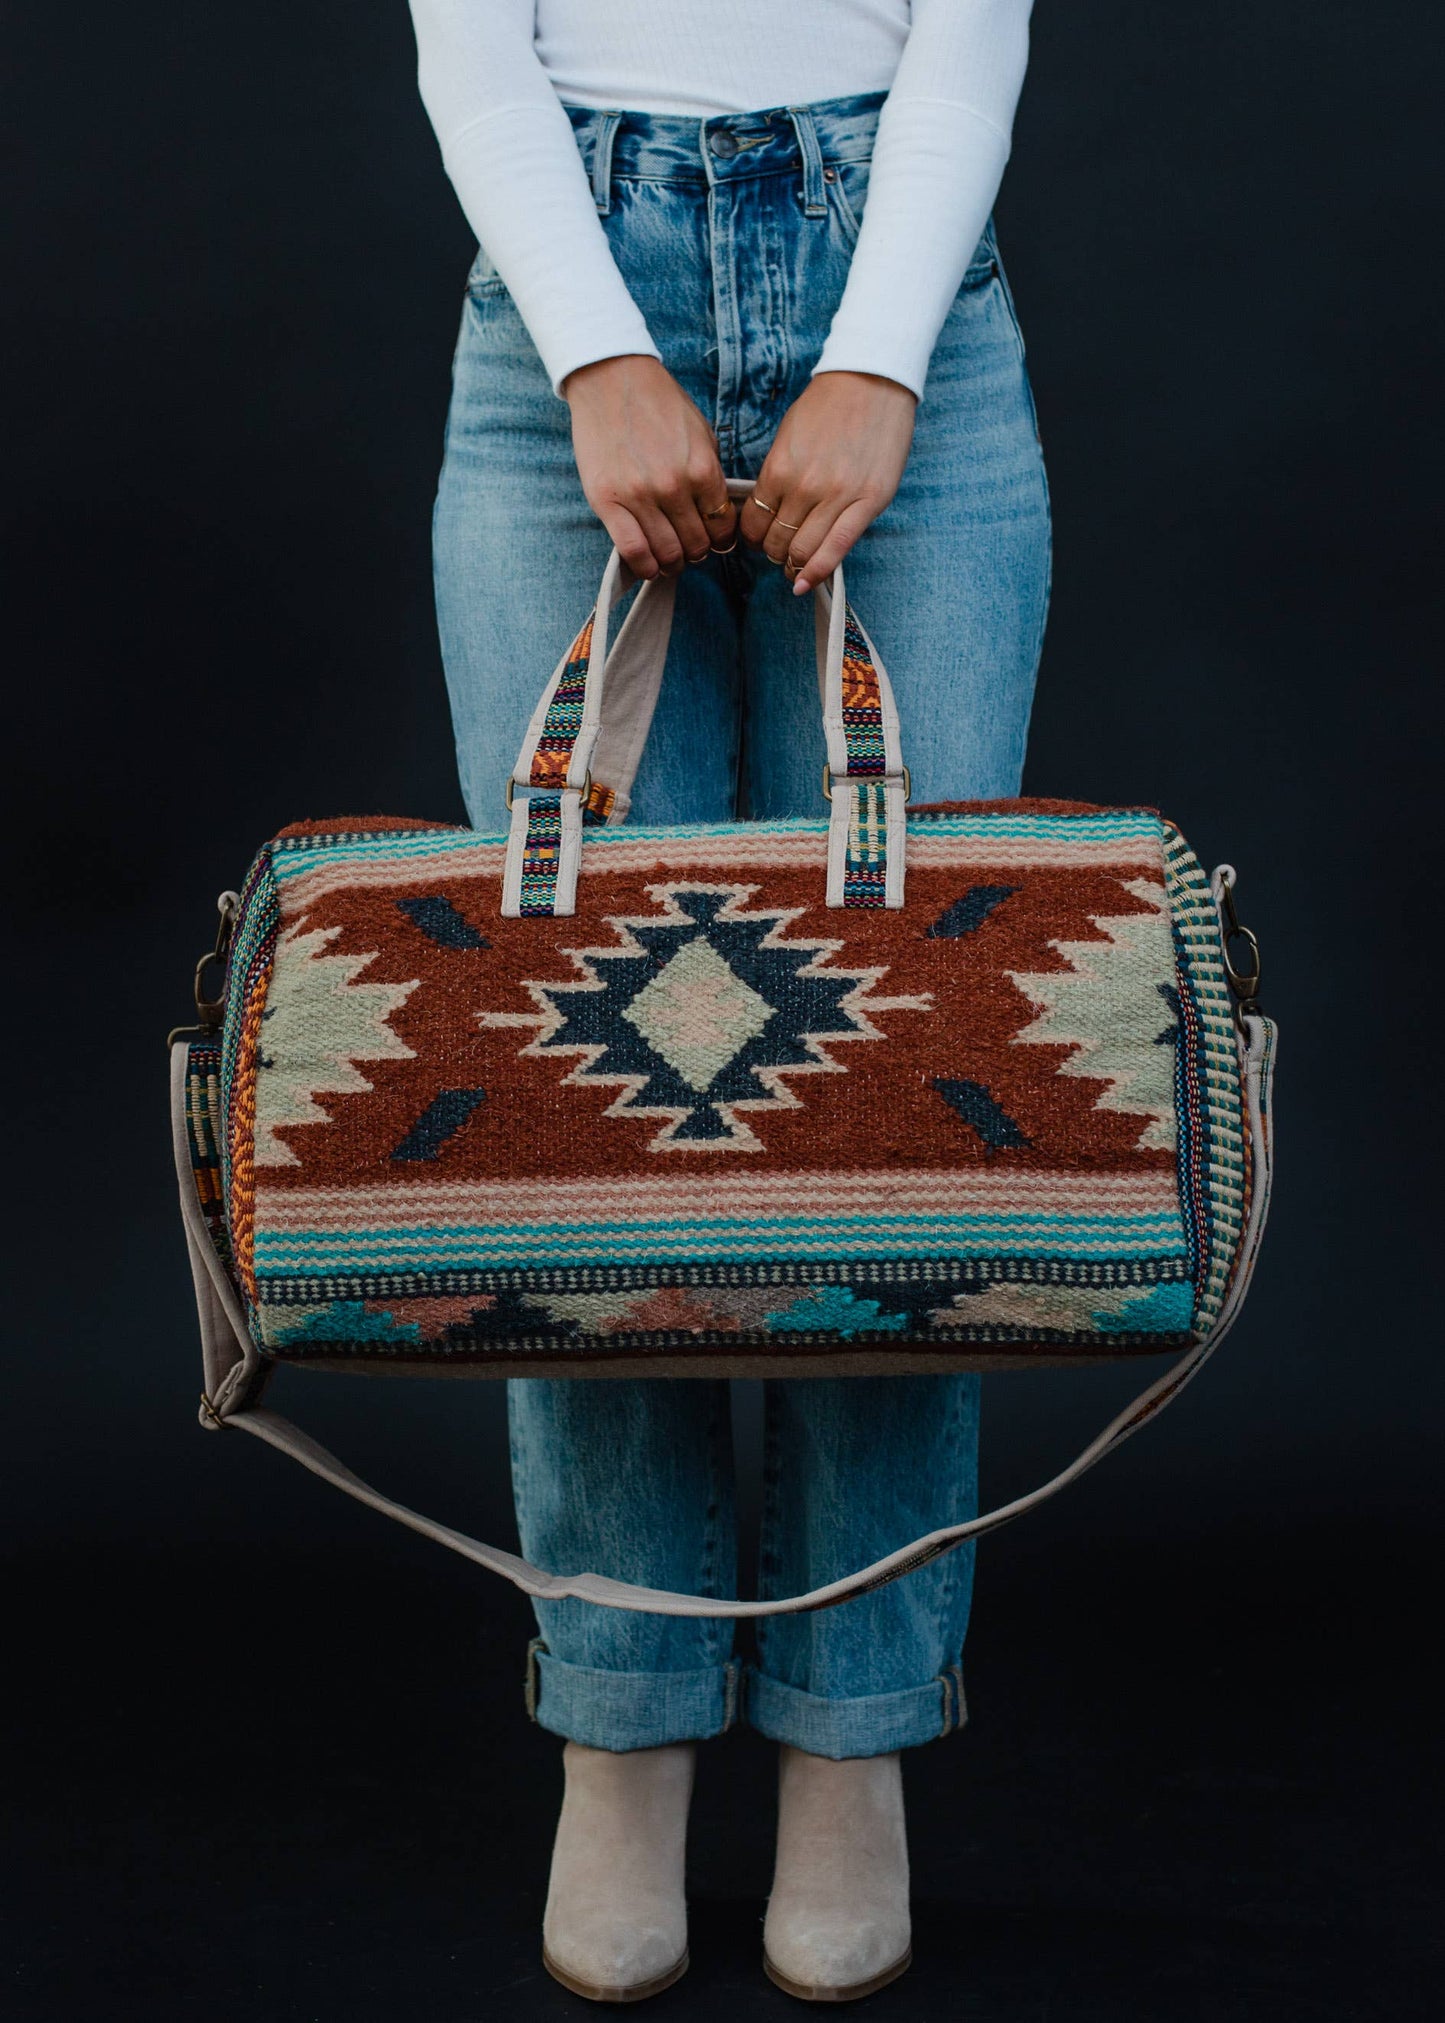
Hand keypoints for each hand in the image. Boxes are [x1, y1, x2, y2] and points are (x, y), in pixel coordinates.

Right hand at [561, 354, 737, 578]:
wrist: (611, 379)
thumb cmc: (658, 403)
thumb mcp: (700, 433)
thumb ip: (710, 474)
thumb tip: (717, 514)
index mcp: (702, 469)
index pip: (722, 526)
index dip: (720, 540)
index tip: (713, 540)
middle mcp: (673, 486)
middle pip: (696, 545)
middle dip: (697, 553)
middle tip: (689, 549)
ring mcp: (639, 496)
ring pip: (667, 553)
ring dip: (672, 563)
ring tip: (670, 559)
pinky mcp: (607, 501)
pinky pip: (633, 550)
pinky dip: (645, 566)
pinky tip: (649, 565)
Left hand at [738, 371, 916, 593]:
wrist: (871, 381)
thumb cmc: (828, 406)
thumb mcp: (788, 437)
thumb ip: (777, 475)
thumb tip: (767, 510)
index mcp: (779, 468)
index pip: (754, 521)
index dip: (752, 537)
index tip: (758, 538)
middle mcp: (805, 487)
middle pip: (776, 541)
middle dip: (772, 553)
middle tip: (777, 552)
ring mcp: (838, 497)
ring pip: (803, 551)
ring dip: (792, 565)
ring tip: (793, 566)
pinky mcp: (868, 502)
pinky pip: (837, 548)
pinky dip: (817, 572)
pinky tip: (804, 583)